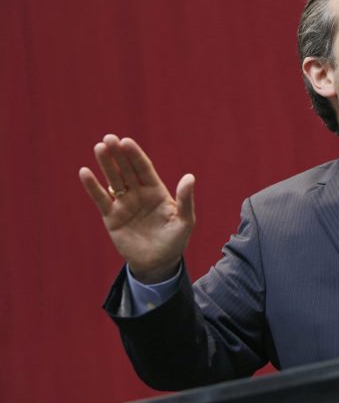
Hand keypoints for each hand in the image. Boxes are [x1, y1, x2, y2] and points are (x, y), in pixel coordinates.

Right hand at [79, 135, 194, 283]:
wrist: (158, 263)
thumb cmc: (175, 241)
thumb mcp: (185, 221)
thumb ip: (185, 200)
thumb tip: (190, 177)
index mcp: (156, 191)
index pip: (144, 168)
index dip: (135, 155)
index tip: (126, 141)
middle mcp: (139, 193)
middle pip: (127, 170)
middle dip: (118, 154)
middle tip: (109, 138)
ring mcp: (124, 204)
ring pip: (113, 180)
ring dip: (106, 165)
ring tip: (99, 148)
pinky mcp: (111, 217)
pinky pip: (100, 199)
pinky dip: (92, 186)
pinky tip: (84, 172)